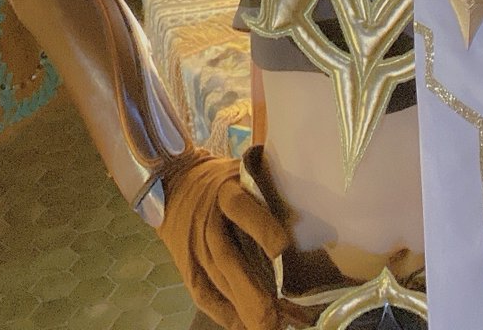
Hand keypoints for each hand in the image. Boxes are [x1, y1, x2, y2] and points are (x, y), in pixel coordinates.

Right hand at [157, 148, 305, 329]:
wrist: (174, 184)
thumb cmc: (220, 179)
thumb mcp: (241, 169)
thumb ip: (268, 178)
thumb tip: (308, 181)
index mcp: (224, 191)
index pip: (240, 207)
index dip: (261, 227)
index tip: (283, 249)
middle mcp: (207, 222)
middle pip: (226, 259)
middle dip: (252, 291)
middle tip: (278, 318)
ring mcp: (194, 249)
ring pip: (218, 283)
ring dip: (244, 308)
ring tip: (271, 327)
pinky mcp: (187, 269)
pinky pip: (204, 296)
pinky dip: (225, 315)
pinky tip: (246, 327)